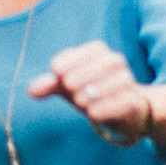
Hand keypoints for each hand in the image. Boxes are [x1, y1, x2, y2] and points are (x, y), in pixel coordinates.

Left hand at [28, 40, 152, 145]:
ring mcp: (128, 82)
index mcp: (100, 53)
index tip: (56, 71)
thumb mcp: (66, 87)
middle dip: (85, 73)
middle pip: (106, 63)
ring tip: (79, 101)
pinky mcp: (134, 102)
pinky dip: (108, 107)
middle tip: (68, 87)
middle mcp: (116, 64)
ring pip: (119, 80)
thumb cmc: (88, 92)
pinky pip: (125, 101)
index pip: (90, 50)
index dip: (72, 59)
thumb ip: (50, 85)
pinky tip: (92, 113)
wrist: (118, 111)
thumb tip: (31, 90)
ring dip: (97, 90)